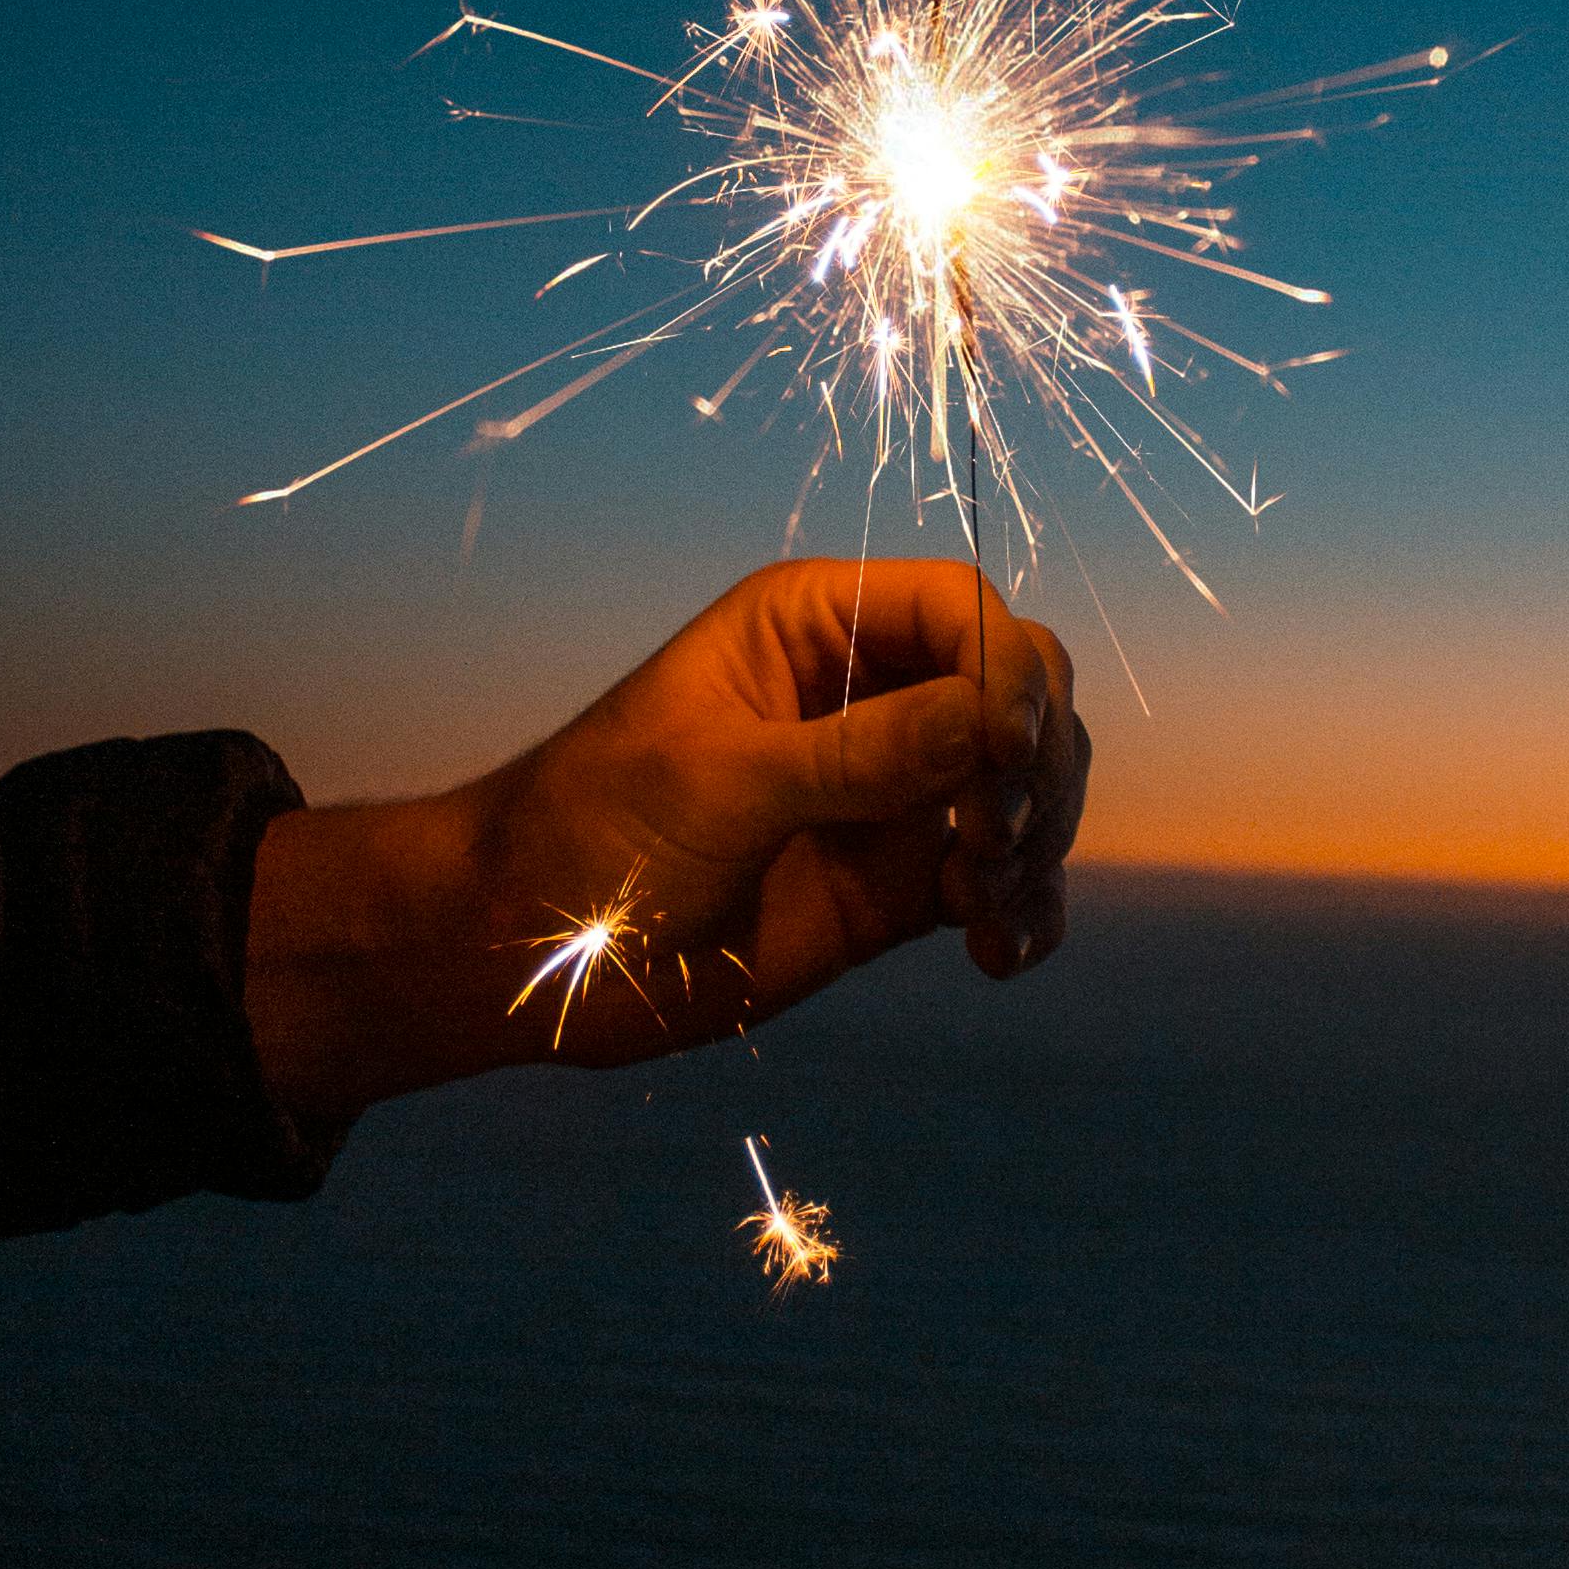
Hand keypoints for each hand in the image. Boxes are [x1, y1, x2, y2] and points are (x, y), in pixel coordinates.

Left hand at [242, 559, 1087, 1136]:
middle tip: (990, 843)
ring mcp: (889, 793)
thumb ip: (865, 752)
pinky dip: (1027, 910)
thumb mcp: (726, 780)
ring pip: (1028, 790)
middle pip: (1020, 695)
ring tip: (986, 909)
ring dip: (1039, 844)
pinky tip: (1000, 953)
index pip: (963, 612)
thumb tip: (1001, 721)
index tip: (1008, 757)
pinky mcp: (897, 885)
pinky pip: (1003, 883)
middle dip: (1035, 765)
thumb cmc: (593, 832)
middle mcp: (868, 696)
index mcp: (816, 625)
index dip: (1009, 674)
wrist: (528, 956)